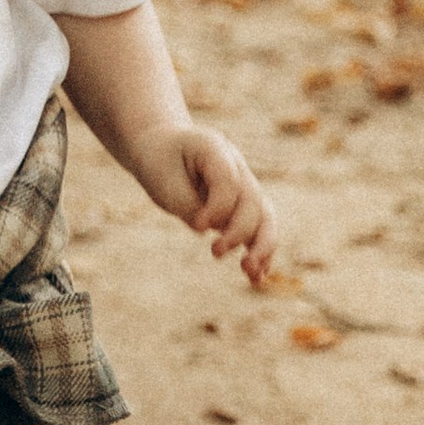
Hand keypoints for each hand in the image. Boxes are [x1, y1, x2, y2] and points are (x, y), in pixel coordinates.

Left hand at [128, 125, 277, 285]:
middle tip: (215, 252)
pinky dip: (260, 252)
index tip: (197, 226)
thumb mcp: (163, 180)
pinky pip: (259, 228)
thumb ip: (186, 203)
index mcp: (215, 147)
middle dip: (239, 231)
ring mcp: (243, 184)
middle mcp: (237, 165)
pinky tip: (257, 276)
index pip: (229, 181)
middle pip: (253, 201)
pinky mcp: (241, 205)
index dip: (217, 207)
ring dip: (261, 246)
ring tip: (250, 272)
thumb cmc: (159, 161)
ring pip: (265, 216)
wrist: (159, 148)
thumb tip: (209, 229)